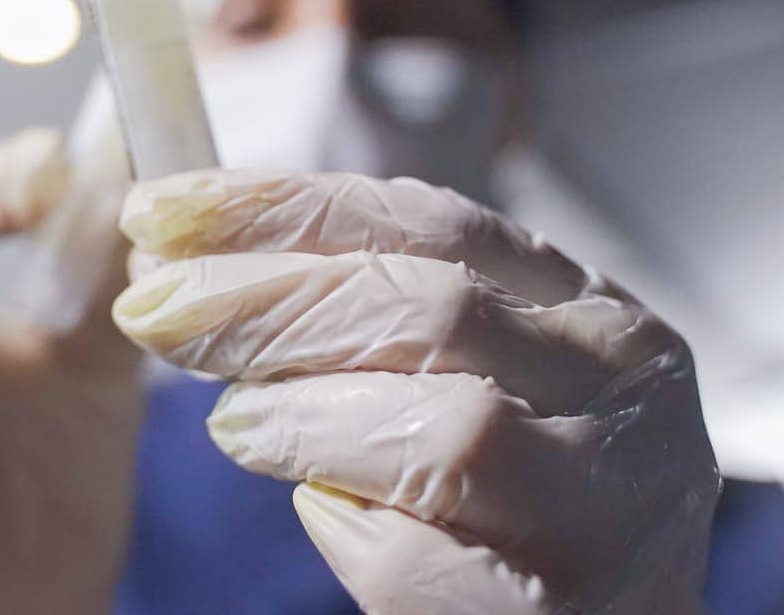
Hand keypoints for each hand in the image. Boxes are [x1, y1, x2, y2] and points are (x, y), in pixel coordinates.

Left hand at [112, 169, 719, 613]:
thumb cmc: (522, 510)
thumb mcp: (478, 379)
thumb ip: (380, 312)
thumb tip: (196, 254)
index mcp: (598, 314)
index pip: (431, 223)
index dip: (285, 208)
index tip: (168, 208)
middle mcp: (630, 394)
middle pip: (428, 308)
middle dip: (265, 300)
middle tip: (154, 306)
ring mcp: (610, 506)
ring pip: (442, 429)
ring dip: (302, 415)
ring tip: (234, 423)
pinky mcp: (562, 608)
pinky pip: (418, 560)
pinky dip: (346, 530)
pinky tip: (319, 511)